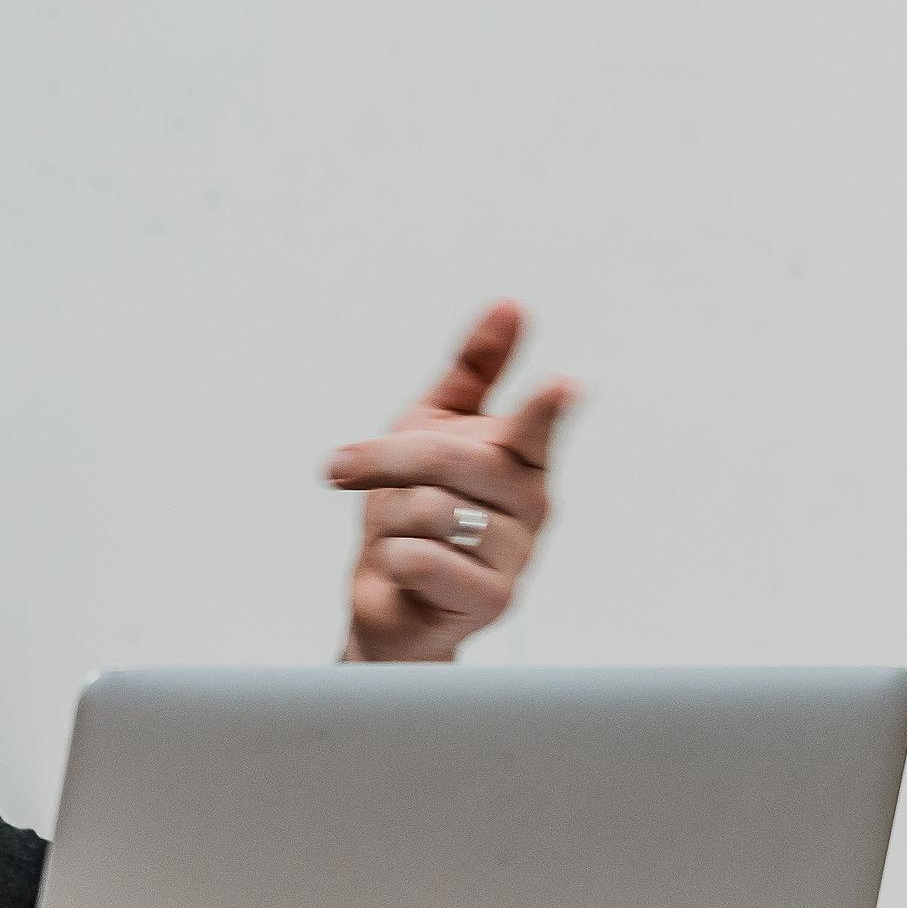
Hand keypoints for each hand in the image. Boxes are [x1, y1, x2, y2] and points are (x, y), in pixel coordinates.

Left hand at [327, 300, 574, 662]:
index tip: (566, 384)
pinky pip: (423, 559)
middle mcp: (532, 506)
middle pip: (450, 459)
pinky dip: (395, 559)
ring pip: (432, 510)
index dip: (548, 407)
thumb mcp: (433, 428)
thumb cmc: (413, 510)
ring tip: (400, 536)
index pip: (538, 427)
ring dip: (391, 520)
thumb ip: (473, 370)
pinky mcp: (493, 601)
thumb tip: (510, 306)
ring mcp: (517, 556)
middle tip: (340, 467)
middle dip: (383, 459)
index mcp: (521, 460)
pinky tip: (405, 569)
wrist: (389, 599)